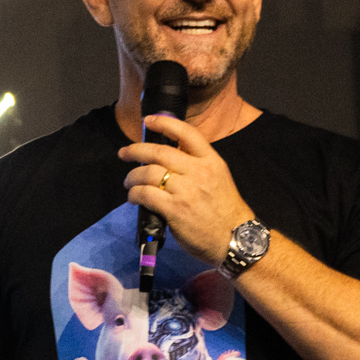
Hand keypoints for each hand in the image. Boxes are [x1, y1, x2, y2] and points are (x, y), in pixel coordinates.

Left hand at [117, 114, 254, 263]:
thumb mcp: (218, 179)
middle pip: (160, 152)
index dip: (165, 123)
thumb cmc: (225, 211)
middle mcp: (199, 171)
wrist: (235, 238)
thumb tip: (168, 159)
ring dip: (133, 176)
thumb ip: (197, 166)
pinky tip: (133, 198)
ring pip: (149, 173)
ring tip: (129, 182)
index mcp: (211, 161)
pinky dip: (135, 194)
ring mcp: (186, 190)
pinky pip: (146, 194)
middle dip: (136, 150)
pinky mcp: (175, 209)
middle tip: (124, 153)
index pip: (187, 133)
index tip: (149, 121)